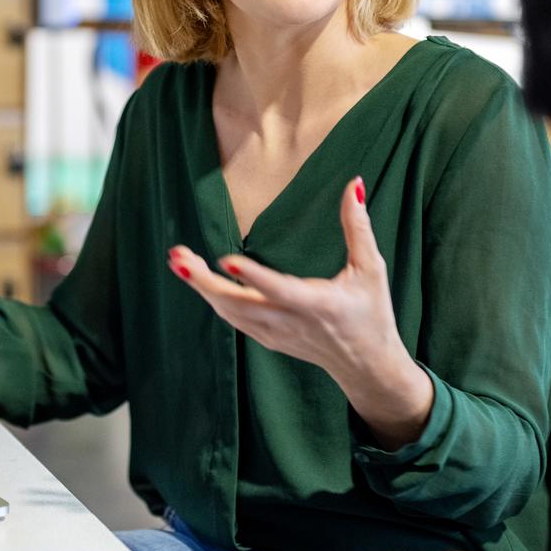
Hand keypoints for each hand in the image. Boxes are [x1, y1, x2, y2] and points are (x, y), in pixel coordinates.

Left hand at [169, 177, 432, 449]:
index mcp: (318, 305)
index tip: (225, 260)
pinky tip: (199, 278)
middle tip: (178, 256)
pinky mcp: (268, 339)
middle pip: (239, 305)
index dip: (253, 277)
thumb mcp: (371, 269)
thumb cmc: (371, 313)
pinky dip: (214, 298)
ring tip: (179, 260)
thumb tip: (352, 184)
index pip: (280, 290)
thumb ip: (358, 227)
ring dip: (202, 287)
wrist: (366, 366)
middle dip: (204, 282)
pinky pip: (233, 319)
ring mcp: (275, 334)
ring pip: (229, 313)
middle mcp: (290, 323)